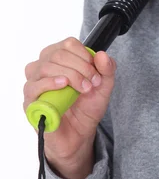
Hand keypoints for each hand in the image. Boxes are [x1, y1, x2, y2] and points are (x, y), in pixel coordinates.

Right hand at [23, 37, 115, 178]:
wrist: (79, 134)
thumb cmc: (87, 107)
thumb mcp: (104, 86)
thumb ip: (107, 69)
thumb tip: (101, 54)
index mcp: (60, 59)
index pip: (68, 44)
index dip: (84, 55)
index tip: (96, 72)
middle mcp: (43, 67)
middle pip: (58, 54)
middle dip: (80, 67)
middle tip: (92, 83)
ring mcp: (34, 83)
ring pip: (46, 66)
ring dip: (70, 75)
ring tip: (83, 89)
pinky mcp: (30, 101)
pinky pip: (33, 86)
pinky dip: (49, 83)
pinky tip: (63, 85)